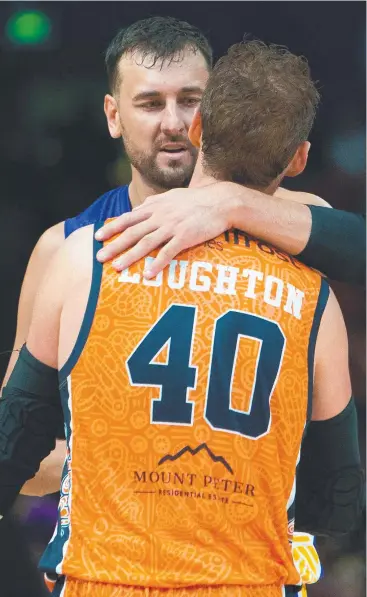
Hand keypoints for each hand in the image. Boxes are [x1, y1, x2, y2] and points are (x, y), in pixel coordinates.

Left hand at [95, 184, 237, 278]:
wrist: (221, 201)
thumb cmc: (197, 200)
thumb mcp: (172, 196)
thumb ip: (154, 203)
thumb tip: (137, 210)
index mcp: (156, 207)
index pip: (129, 218)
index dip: (112, 227)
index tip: (98, 236)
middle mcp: (161, 216)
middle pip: (133, 232)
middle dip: (114, 245)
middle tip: (99, 257)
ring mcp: (173, 226)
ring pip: (146, 243)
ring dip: (130, 256)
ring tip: (117, 267)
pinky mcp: (186, 237)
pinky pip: (169, 252)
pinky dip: (158, 263)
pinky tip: (148, 274)